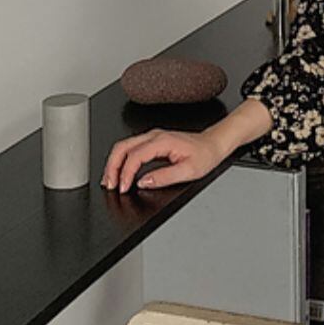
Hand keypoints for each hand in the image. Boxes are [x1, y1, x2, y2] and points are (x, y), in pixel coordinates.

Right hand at [101, 127, 223, 194]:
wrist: (213, 144)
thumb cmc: (205, 155)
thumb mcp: (189, 171)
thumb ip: (164, 177)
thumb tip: (143, 183)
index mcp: (162, 142)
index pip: (135, 156)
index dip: (125, 174)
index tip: (123, 188)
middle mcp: (154, 136)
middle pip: (122, 147)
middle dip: (112, 167)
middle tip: (109, 185)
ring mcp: (152, 137)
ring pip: (123, 146)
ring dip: (113, 163)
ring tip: (110, 180)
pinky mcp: (152, 141)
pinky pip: (130, 147)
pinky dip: (120, 159)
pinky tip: (119, 171)